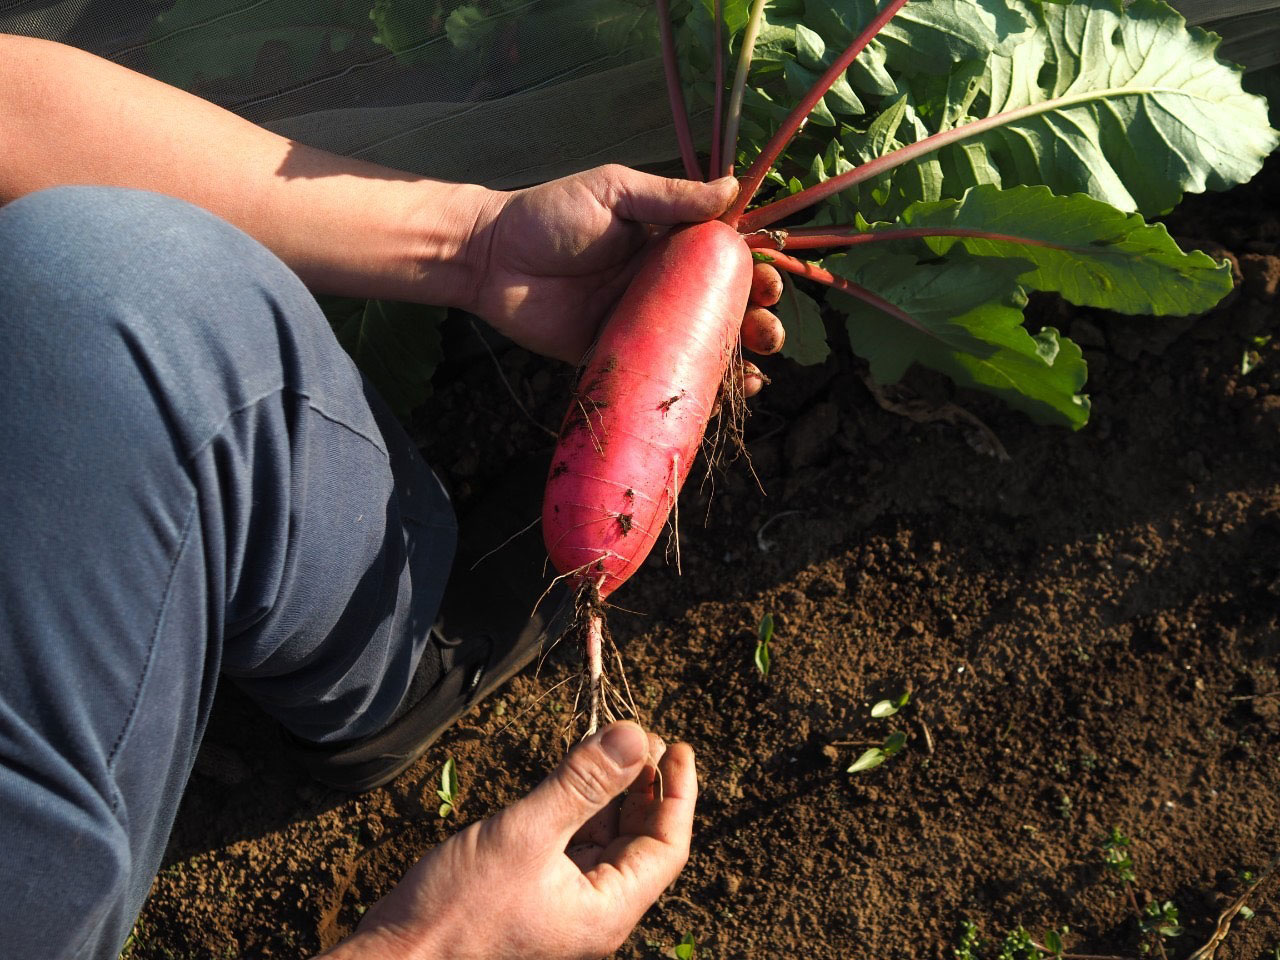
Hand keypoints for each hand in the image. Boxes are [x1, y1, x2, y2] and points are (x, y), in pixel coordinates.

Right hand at [327, 722, 695, 959]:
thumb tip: (636, 736)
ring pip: (606, 840)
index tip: (677, 745)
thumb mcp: (526, 833)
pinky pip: (573, 846)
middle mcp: (594, 912)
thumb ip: (582, 783)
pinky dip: (579, 808)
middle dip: (645, 786)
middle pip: (641, 842)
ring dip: (610, 793)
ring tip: (608, 744)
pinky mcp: (536, 894)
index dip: (678, 793)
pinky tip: (572, 777)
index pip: (667, 847)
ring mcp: (565, 904)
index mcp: (607, 910)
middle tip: (640, 736)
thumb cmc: (456, 910)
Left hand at [467, 165, 783, 391]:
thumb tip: (733, 186)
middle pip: (721, 310)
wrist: (491, 259)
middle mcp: (659, 287)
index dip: (754, 274)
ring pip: (697, 348)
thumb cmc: (549, 215)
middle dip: (755, 323)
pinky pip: (658, 377)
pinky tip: (723, 396)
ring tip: (757, 371)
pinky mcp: (614, 357)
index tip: (772, 285)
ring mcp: (639, 325)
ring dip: (734, 360)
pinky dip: (690, 389)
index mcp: (666, 244)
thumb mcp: (614, 192)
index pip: (724, 262)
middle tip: (768, 332)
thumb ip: (670, 196)